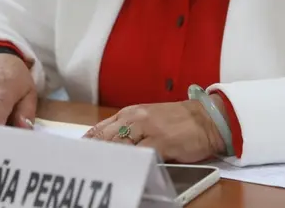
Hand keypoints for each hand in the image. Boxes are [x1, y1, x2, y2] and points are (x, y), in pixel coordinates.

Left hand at [82, 100, 225, 162]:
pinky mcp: (160, 142)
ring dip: (106, 159)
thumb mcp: (149, 119)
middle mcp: (135, 118)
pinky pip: (138, 155)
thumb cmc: (179, 121)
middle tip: (81, 167)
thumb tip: (108, 147)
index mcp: (129, 113)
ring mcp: (147, 129)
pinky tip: (120, 171)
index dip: (87, 144)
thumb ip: (129, 129)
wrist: (208, 118)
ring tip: (95, 171)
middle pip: (105, 137)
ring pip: (118, 145)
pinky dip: (128, 164)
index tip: (76, 157)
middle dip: (92, 153)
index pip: (100, 129)